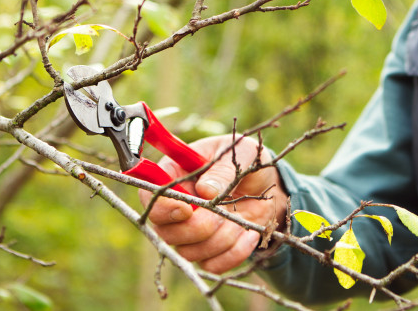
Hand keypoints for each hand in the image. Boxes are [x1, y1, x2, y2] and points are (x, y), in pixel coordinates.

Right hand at [140, 135, 287, 272]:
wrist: (268, 184)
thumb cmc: (246, 160)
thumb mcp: (241, 153)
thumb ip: (223, 168)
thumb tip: (205, 191)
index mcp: (174, 175)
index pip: (150, 197)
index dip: (162, 208)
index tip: (187, 210)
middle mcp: (175, 207)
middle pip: (165, 232)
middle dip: (197, 228)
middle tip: (222, 214)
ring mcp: (189, 232)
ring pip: (188, 252)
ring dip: (219, 240)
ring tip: (241, 220)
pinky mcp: (208, 250)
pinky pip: (211, 265)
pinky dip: (233, 253)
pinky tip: (249, 234)